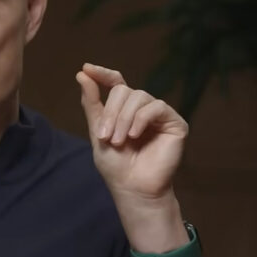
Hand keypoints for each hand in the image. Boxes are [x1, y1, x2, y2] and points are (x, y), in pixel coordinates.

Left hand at [75, 63, 187, 200]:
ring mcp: (159, 114)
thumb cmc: (115, 164)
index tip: (86, 68)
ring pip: (139, 97)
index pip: (115, 82)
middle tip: (105, 137)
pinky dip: (141, 119)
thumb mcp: (97, 131)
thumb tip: (81, 74)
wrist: (132, 187)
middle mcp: (142, 107)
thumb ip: (92, 103)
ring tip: (118, 141)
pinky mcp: (175, 123)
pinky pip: (156, 107)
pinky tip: (134, 135)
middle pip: (123, 90)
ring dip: (123, 119)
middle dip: (111, 112)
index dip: (102, 73)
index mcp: (123, 109)